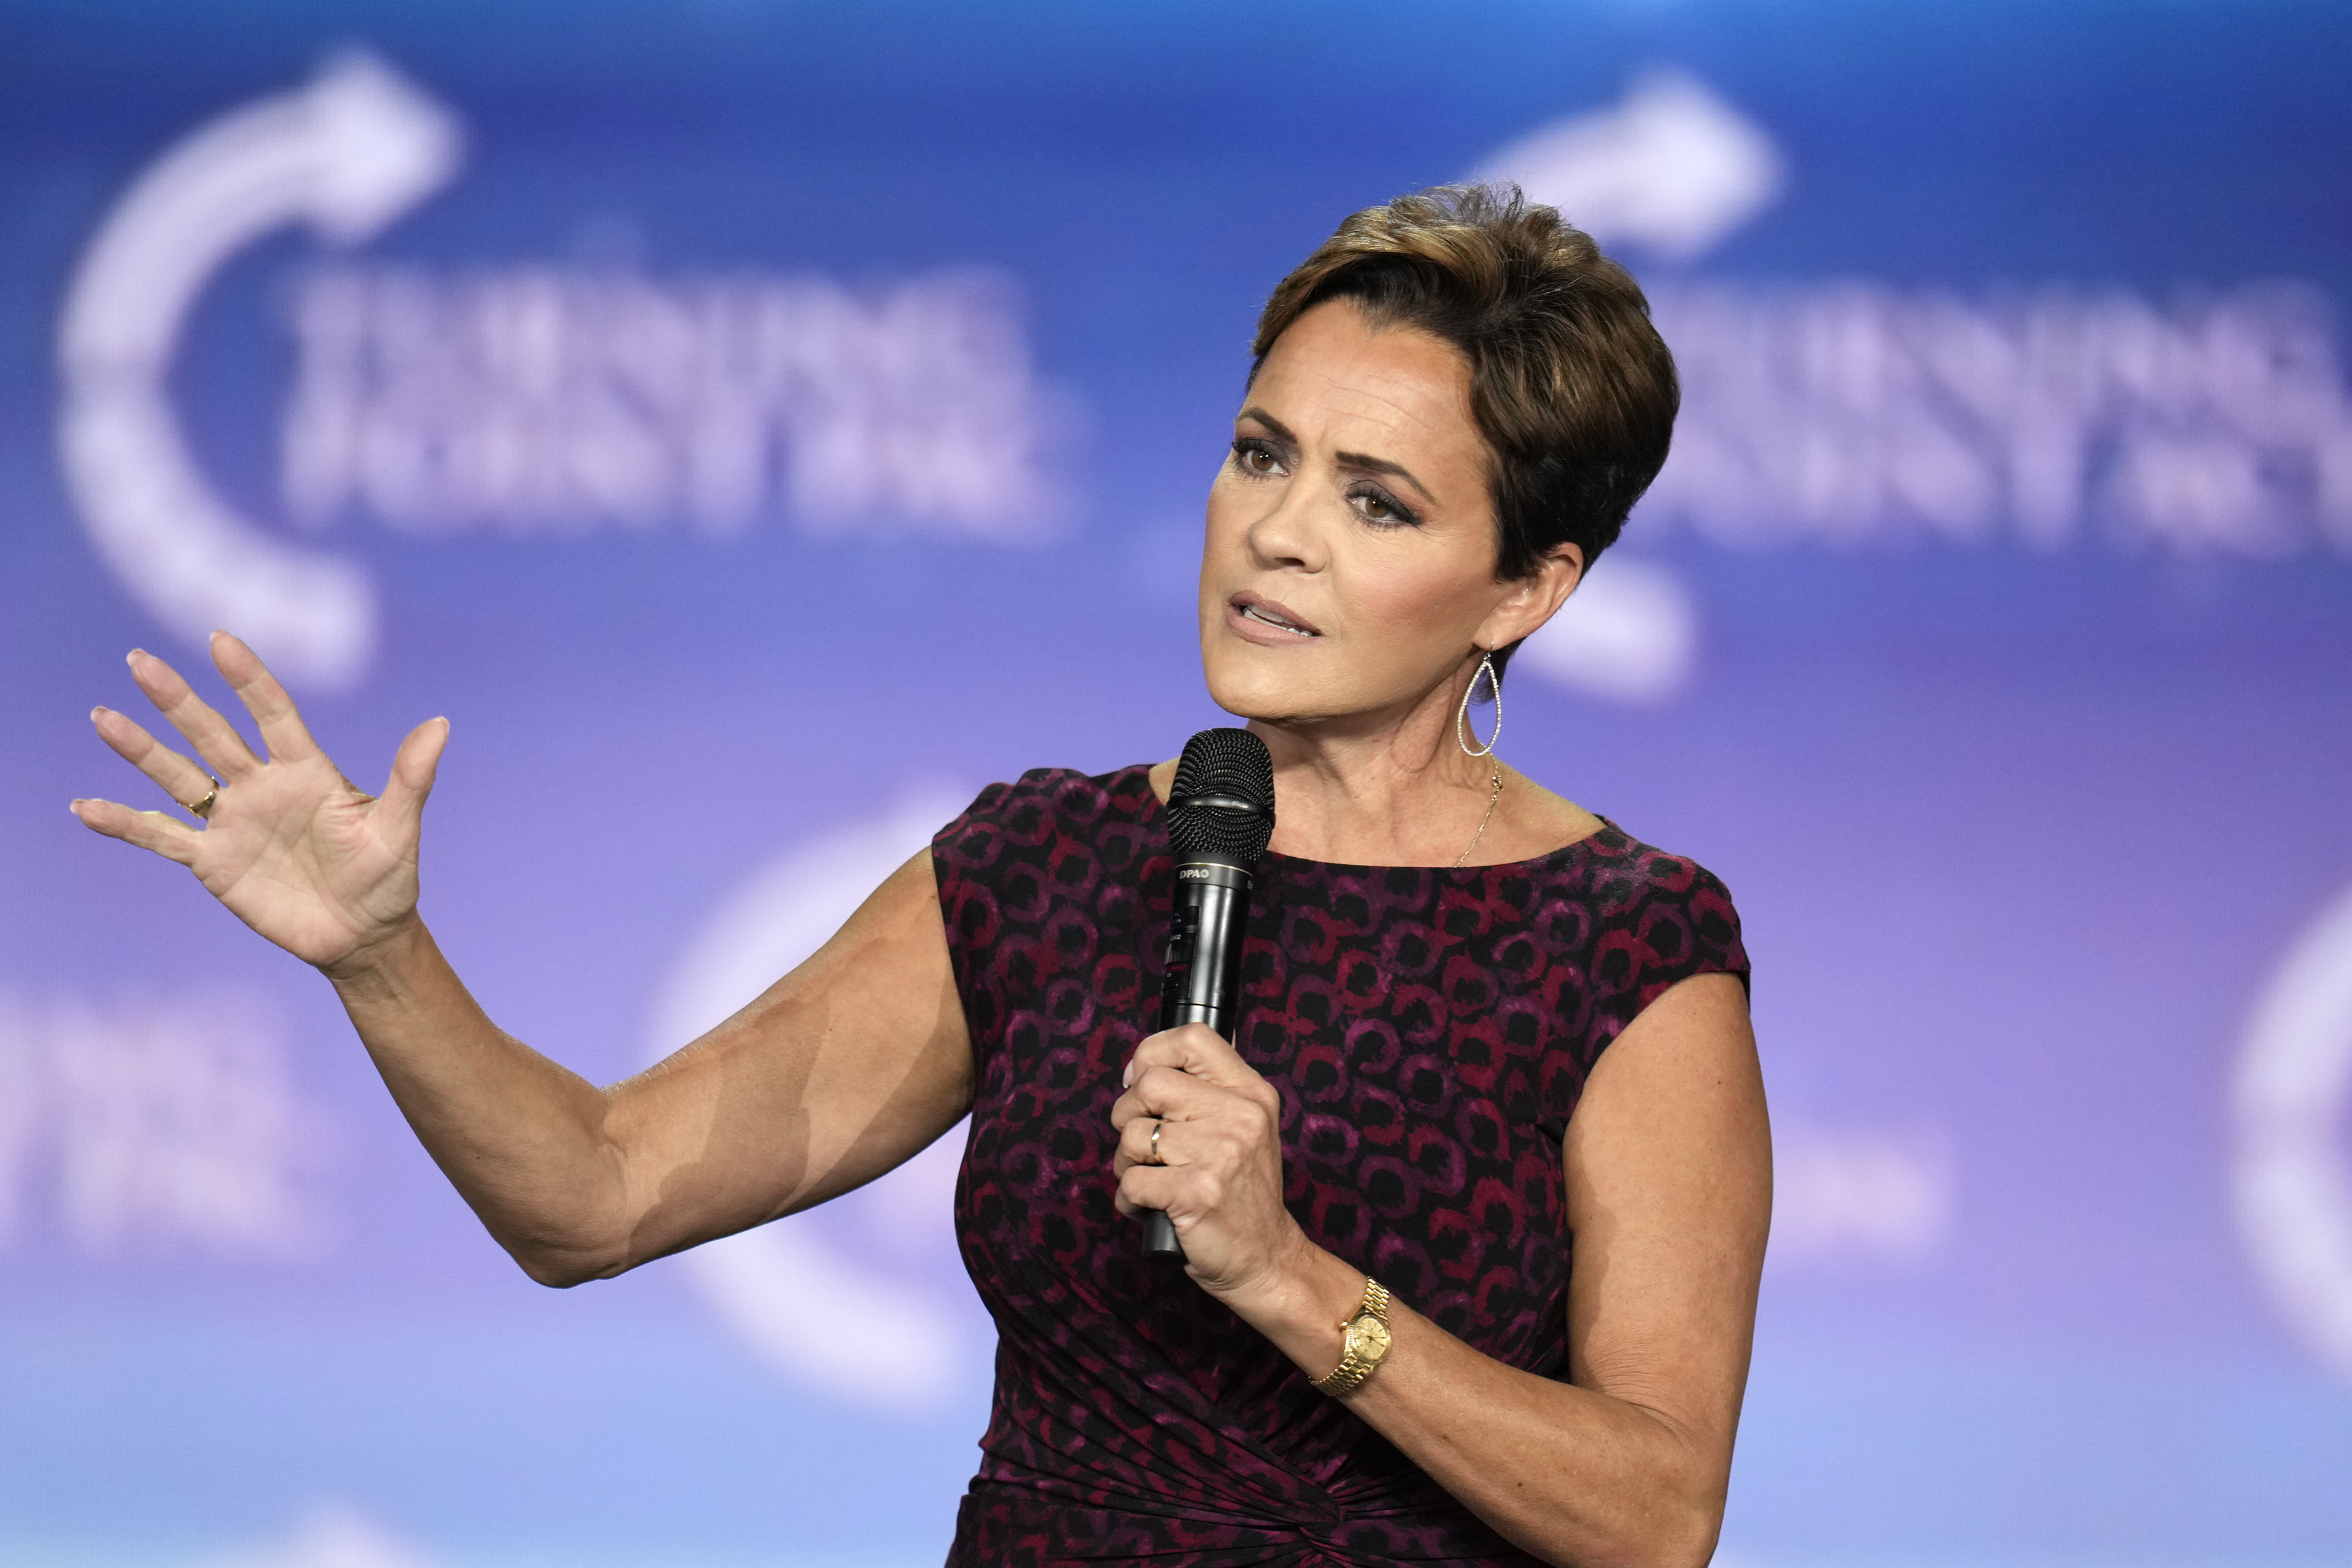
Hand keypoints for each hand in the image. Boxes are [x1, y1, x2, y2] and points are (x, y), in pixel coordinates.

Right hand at [70, 631, 448, 974]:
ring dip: (140, 749)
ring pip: (178, 776)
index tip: (220, 640)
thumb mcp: (399, 828)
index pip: (274, 714)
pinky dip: (125, 823)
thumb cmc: (387, 878)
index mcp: (306, 771)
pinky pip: (162, 836)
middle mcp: (262, 787)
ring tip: (103, 716)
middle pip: (213, 734)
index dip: (249, 679)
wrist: (363, 936)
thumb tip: (441, 723)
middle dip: (177, 700)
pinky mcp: (213, 861)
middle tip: (138, 660)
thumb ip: (411, 777)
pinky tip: (85, 807)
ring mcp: (233, 821)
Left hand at [1110, 1023, 1312, 1301]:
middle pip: (1150, 1084)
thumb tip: (1153, 1058)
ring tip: (1152, 1180)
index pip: (1193, 1038)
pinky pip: (1131, 1180)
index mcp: (1251, 1093)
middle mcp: (1241, 1117)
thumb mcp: (1245, 1129)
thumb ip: (1210, 1091)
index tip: (1141, 1082)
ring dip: (1126, 1163)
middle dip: (1128, 1115)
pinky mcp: (1196, 1192)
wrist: (1266, 1259)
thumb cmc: (1241, 1194)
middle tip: (1143, 1144)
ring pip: (1133, 1135)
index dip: (1152, 1054)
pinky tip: (1150, 1208)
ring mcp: (1220, 1154)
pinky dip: (1129, 1199)